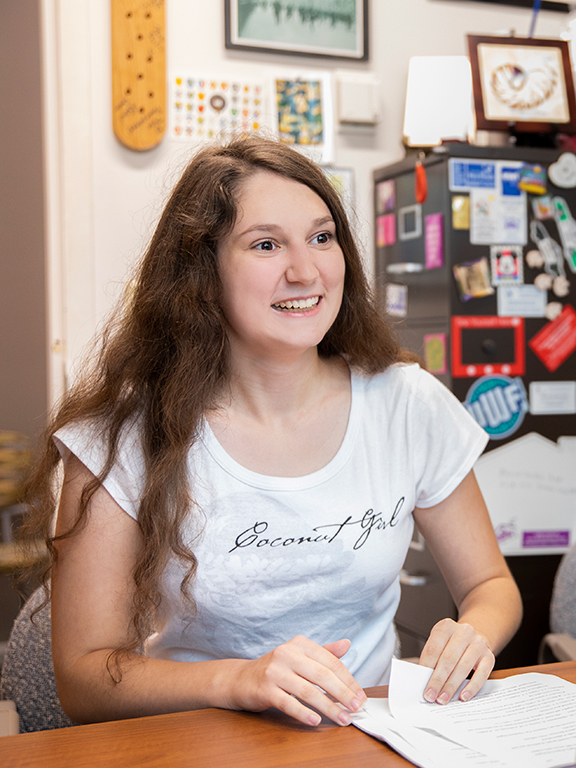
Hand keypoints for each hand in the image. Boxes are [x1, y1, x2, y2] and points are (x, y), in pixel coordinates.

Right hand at [228, 635, 365, 726]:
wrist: (241, 679)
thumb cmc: (276, 669)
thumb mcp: (299, 656)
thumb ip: (323, 652)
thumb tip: (347, 644)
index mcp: (300, 644)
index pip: (330, 661)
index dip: (348, 680)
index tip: (360, 695)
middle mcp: (287, 654)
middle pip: (322, 675)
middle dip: (342, 693)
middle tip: (356, 708)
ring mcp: (274, 671)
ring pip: (308, 691)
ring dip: (328, 707)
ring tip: (342, 718)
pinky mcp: (264, 689)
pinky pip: (288, 703)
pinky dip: (303, 713)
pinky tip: (315, 721)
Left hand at [419, 618, 494, 704]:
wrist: (474, 637)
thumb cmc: (451, 643)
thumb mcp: (439, 643)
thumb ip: (431, 658)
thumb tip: (423, 680)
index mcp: (446, 626)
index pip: (434, 649)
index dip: (426, 668)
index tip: (422, 685)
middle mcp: (463, 632)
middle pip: (448, 659)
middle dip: (438, 680)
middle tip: (431, 696)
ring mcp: (478, 644)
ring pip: (463, 667)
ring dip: (452, 686)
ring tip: (443, 698)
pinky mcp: (489, 657)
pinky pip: (482, 674)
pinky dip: (472, 687)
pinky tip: (463, 696)